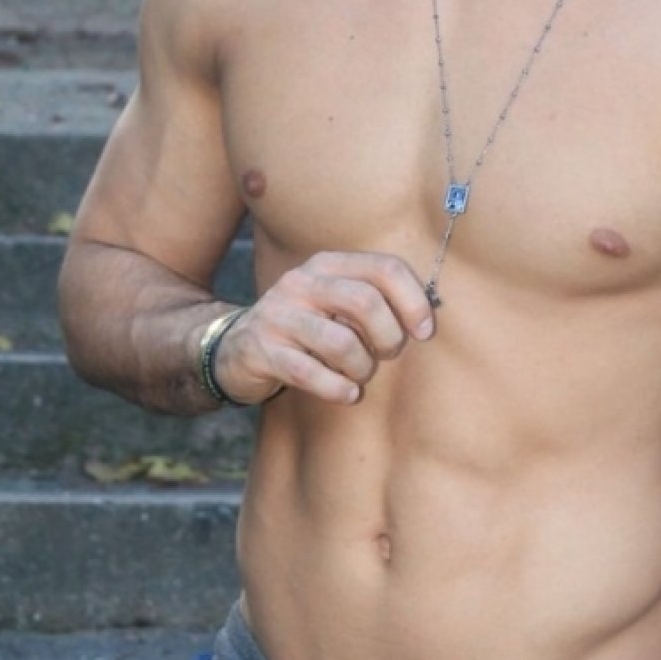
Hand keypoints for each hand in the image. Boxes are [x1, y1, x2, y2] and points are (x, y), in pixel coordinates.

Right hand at [214, 251, 434, 405]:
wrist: (235, 348)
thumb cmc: (305, 329)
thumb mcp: (335, 304)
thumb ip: (374, 301)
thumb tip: (425, 319)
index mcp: (327, 264)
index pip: (384, 268)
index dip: (414, 301)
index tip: (424, 332)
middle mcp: (301, 283)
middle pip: (365, 302)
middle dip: (388, 337)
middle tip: (386, 356)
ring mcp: (277, 315)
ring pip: (340, 342)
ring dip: (362, 368)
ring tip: (360, 377)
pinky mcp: (261, 349)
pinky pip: (310, 373)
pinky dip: (337, 388)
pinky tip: (347, 394)